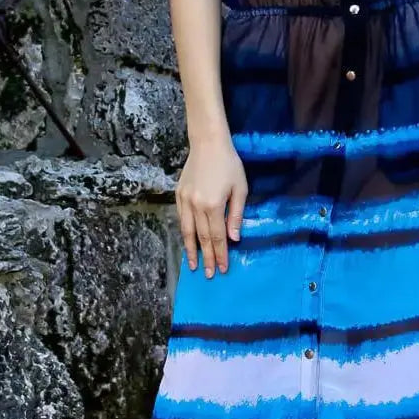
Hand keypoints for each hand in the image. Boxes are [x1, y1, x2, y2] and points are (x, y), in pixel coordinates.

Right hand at [176, 135, 248, 277]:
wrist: (208, 143)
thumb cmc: (229, 164)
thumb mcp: (240, 189)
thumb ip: (236, 215)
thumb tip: (234, 238)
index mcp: (214, 205)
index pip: (217, 236)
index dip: (220, 254)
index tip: (223, 268)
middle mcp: (196, 206)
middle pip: (202, 238)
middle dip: (207, 258)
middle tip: (209, 275)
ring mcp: (185, 201)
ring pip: (187, 231)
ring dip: (191, 250)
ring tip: (193, 266)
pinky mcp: (178, 195)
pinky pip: (181, 219)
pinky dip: (184, 233)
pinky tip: (188, 242)